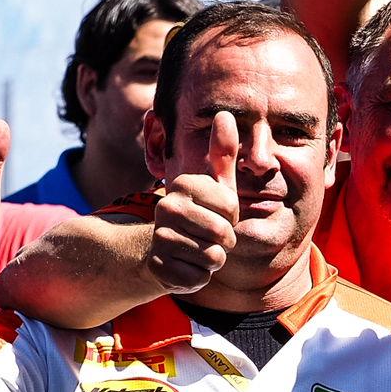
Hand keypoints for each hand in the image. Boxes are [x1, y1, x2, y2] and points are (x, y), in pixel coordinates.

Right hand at [147, 113, 241, 294]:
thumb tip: (224, 114)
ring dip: (213, 258)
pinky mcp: (159, 268)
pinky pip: (199, 277)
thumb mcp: (216, 183)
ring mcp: (161, 239)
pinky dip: (199, 276)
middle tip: (209, 234)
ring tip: (198, 248)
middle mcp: (167, 208)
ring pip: (212, 256)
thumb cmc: (201, 212)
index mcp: (184, 185)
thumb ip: (222, 151)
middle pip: (222, 232)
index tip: (218, 213)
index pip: (231, 206)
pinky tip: (187, 265)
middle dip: (224, 239)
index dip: (231, 215)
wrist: (166, 248)